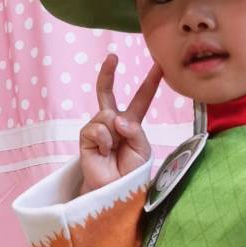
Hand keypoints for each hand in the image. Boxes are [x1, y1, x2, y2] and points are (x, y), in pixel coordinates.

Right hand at [79, 55, 163, 191]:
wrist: (115, 189)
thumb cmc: (131, 171)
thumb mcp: (142, 149)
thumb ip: (135, 130)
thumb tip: (115, 119)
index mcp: (131, 123)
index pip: (140, 99)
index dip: (149, 83)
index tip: (158, 65)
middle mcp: (113, 122)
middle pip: (107, 93)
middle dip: (108, 74)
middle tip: (112, 57)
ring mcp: (98, 128)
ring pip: (106, 115)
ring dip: (114, 133)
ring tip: (113, 150)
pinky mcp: (87, 137)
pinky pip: (96, 128)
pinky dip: (104, 140)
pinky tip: (104, 152)